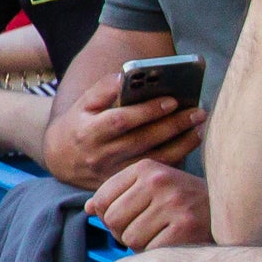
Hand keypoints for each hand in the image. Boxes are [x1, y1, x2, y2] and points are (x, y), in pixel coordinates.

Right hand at [42, 88, 202, 185]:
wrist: (61, 159)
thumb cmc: (78, 125)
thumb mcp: (83, 104)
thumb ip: (104, 88)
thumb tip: (127, 77)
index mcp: (88, 131)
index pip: (120, 121)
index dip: (147, 111)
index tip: (172, 100)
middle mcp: (100, 155)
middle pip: (142, 140)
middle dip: (173, 126)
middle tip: (197, 112)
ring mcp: (113, 173)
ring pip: (153, 160)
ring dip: (181, 144)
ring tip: (200, 128)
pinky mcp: (124, 185)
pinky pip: (154, 172)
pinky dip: (175, 159)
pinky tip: (189, 145)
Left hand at [84, 160, 210, 249]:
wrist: (233, 212)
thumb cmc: (186, 202)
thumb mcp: (153, 187)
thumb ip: (120, 194)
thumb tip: (88, 208)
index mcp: (145, 168)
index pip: (100, 200)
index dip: (107, 217)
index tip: (127, 219)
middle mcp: (158, 181)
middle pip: (112, 220)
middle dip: (122, 233)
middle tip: (145, 231)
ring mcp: (174, 203)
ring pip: (129, 239)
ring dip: (140, 246)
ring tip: (161, 235)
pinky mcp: (186, 227)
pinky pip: (150, 251)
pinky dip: (157, 254)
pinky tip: (173, 244)